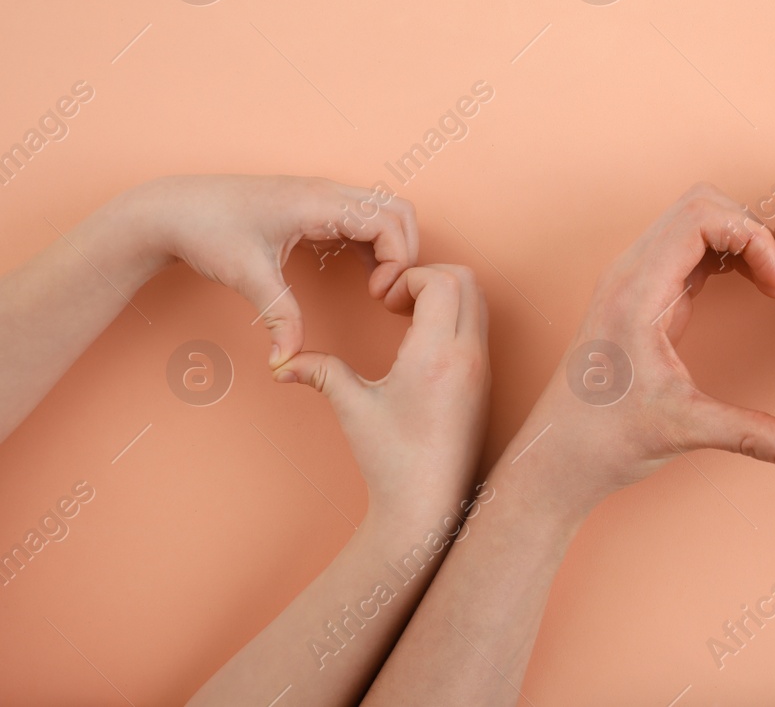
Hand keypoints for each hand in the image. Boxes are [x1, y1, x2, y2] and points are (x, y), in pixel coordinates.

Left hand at [118, 175, 418, 367]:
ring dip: (392, 246)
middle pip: (398, 209)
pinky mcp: (314, 204)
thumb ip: (278, 317)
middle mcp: (326, 191)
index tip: (378, 295)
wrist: (171, 210)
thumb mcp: (247, 277)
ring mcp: (321, 194)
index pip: (389, 221)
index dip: (398, 260)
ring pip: (384, 210)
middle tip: (385, 292)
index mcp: (317, 202)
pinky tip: (361, 274)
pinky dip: (374, 244)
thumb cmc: (206, 231)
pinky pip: (363, 217)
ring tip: (378, 286)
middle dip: (405, 251)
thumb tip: (286, 362)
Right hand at [273, 264, 489, 525]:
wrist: (428, 504)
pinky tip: (422, 344)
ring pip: (479, 302)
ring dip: (446, 296)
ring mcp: (483, 368)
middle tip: (395, 304)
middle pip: (467, 281)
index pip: (441, 280)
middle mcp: (468, 355)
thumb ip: (320, 372)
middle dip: (429, 277)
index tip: (382, 303)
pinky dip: (456, 317)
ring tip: (408, 321)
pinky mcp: (485, 381)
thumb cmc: (392, 459)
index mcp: (436, 355)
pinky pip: (480, 327)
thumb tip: (282, 362)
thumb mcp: (352, 409)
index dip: (409, 278)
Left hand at [521, 183, 774, 510]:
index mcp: (637, 292)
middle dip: (752, 229)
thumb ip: (750, 436)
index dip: (754, 236)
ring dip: (740, 238)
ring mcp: (634, 278)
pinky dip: (726, 253)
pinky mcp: (642, 291)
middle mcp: (631, 273)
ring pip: (695, 218)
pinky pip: (689, 246)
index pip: (701, 216)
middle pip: (701, 204)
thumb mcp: (684, 431)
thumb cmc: (605, 440)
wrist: (558, 456)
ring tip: (771, 281)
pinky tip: (750, 285)